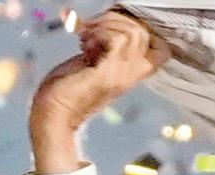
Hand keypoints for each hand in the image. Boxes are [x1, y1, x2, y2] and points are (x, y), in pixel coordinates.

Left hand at [30, 12, 169, 173]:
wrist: (52, 115)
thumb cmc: (65, 90)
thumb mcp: (92, 63)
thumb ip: (106, 47)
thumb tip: (107, 21)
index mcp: (130, 73)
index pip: (161, 49)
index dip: (139, 29)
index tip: (110, 29)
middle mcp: (130, 75)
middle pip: (144, 32)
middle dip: (115, 20)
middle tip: (90, 30)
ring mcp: (121, 75)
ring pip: (134, 32)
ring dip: (107, 25)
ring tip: (86, 37)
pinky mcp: (106, 74)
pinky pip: (118, 39)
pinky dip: (100, 34)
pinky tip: (84, 46)